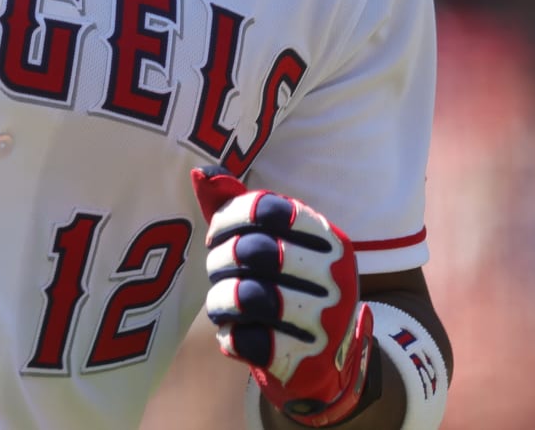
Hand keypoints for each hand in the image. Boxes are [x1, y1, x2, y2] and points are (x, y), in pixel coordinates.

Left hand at [191, 167, 373, 426]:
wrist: (326, 361)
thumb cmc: (288, 287)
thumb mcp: (275, 242)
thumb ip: (237, 206)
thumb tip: (200, 173)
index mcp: (328, 237)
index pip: (265, 208)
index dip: (228, 219)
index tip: (218, 235)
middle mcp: (334, 274)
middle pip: (251, 250)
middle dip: (220, 261)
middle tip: (219, 272)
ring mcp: (323, 319)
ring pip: (245, 297)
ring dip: (220, 301)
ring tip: (224, 304)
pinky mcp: (304, 359)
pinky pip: (247, 341)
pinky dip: (232, 337)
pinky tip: (239, 334)